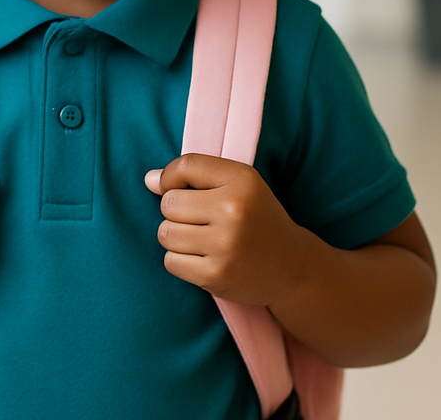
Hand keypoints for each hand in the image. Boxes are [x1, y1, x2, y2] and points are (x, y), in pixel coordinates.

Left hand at [146, 154, 302, 307]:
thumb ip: (192, 174)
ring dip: (175, 237)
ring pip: (165, 233)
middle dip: (175, 211)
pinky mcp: (216, 275)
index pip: (184, 166)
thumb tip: (149, 180)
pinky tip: (203, 258)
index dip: (171, 178)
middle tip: (199, 219)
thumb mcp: (237, 183)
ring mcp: (225, 245)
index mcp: (241, 180)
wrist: (290, 266)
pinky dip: (180, 260)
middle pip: (169, 203)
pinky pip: (170, 261)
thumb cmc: (254, 217)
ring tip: (201, 239)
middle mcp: (234, 210)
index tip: (179, 188)